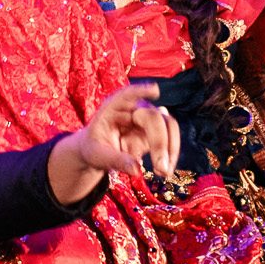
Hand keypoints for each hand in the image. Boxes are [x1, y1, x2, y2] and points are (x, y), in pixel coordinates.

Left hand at [50, 86, 181, 202]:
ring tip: (164, 173)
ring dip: (170, 149)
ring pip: (168, 126)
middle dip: (160, 142)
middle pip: (154, 117)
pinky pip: (169, 139)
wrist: (97, 152)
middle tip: (160, 168)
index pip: (128, 94)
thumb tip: (136, 169)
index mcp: (113, 108)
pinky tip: (164, 171)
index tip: (154, 91)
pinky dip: (170, 155)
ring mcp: (146, 119)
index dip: (142, 90)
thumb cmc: (94, 148)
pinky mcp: (155, 132)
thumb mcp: (98, 155)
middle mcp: (133, 109)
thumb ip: (115, 159)